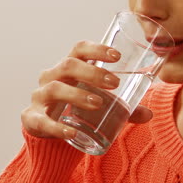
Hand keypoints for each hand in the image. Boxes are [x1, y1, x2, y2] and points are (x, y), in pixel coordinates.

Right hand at [21, 40, 152, 138]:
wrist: (51, 131)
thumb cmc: (79, 108)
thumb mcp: (103, 104)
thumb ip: (126, 109)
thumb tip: (149, 114)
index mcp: (70, 67)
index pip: (80, 49)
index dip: (97, 49)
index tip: (117, 56)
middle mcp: (52, 77)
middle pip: (69, 65)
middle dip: (92, 72)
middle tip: (115, 83)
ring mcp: (40, 97)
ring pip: (55, 88)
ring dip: (78, 95)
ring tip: (99, 103)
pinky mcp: (33, 118)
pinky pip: (42, 120)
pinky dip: (57, 127)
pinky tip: (72, 133)